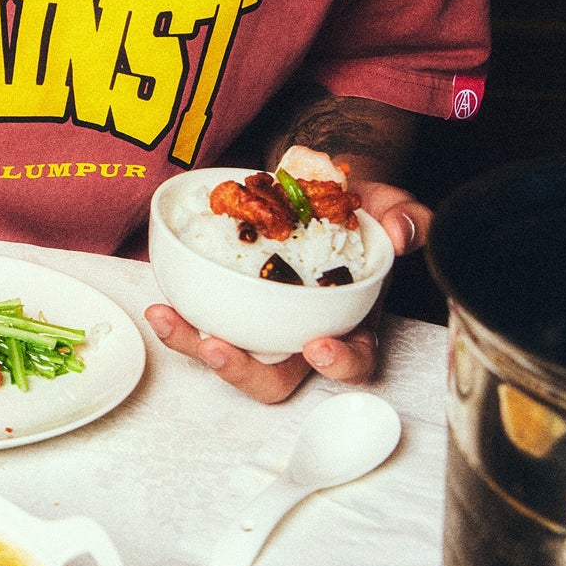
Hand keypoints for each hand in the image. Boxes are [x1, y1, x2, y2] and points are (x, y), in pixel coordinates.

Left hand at [144, 182, 426, 403]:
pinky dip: (181, 318)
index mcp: (351, 323)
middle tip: (218, 346)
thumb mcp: (385, 204)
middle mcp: (304, 335)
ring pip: (232, 356)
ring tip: (168, 320)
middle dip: (244, 371)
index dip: (340, 364)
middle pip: (278, 379)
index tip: (319, 346)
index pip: (355, 361)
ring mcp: (263, 326)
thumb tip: (401, 233)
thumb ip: (404, 217)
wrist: (317, 186)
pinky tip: (161, 303)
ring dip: (195, 347)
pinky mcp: (231, 308)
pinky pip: (204, 323)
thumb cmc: (354, 207)